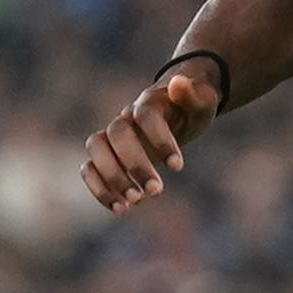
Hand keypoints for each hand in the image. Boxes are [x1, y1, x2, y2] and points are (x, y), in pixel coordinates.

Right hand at [79, 67, 224, 211]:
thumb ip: (195, 95)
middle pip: (117, 132)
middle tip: (157, 192)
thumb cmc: (190, 110)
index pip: (145, 115)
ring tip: (135, 202)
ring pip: (96, 149)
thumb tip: (179, 82)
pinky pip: (89, 168)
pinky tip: (120, 210)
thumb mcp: (203, 103)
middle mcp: (126, 118)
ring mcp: (111, 137)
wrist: (175, 112)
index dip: (159, 139)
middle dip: (135, 164)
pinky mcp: (105, 157)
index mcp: (149, 102)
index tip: (178, 167)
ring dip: (111, 177)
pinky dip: (99, 189)